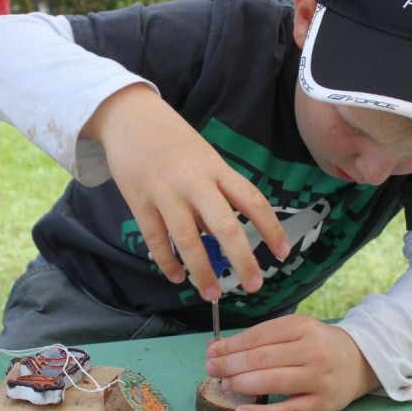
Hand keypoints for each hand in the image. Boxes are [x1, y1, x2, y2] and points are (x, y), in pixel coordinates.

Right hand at [83, 84, 289, 300]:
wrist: (129, 116)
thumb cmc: (172, 140)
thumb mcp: (203, 158)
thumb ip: (215, 194)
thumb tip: (224, 238)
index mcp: (216, 168)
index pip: (252, 200)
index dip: (271, 228)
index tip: (283, 253)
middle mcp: (194, 181)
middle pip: (224, 225)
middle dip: (242, 259)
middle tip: (253, 285)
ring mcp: (164, 192)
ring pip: (187, 239)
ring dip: (202, 270)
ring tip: (212, 294)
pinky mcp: (139, 202)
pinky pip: (156, 239)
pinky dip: (167, 262)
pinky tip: (178, 277)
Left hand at [204, 314, 380, 410]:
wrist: (359, 361)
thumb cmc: (316, 344)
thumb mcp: (293, 330)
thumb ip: (259, 338)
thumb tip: (216, 348)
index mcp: (302, 327)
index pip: (258, 337)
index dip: (231, 346)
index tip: (211, 352)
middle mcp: (313, 351)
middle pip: (262, 358)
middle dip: (230, 365)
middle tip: (211, 369)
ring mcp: (319, 378)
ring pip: (272, 382)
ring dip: (242, 384)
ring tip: (224, 385)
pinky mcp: (322, 404)